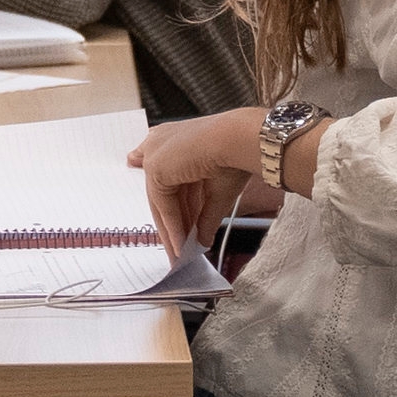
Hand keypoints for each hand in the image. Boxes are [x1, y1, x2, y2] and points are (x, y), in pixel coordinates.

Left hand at [135, 107, 269, 257]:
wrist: (240, 139)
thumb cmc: (238, 152)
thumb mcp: (218, 190)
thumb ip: (205, 215)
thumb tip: (203, 240)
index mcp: (174, 141)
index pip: (171, 183)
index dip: (178, 210)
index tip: (183, 232)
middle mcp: (160, 145)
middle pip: (164, 196)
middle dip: (174, 227)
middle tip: (179, 251)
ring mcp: (156, 156)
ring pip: (162, 204)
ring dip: (172, 233)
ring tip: (180, 256)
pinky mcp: (155, 167)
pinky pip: (163, 206)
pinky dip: (173, 227)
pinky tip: (181, 246)